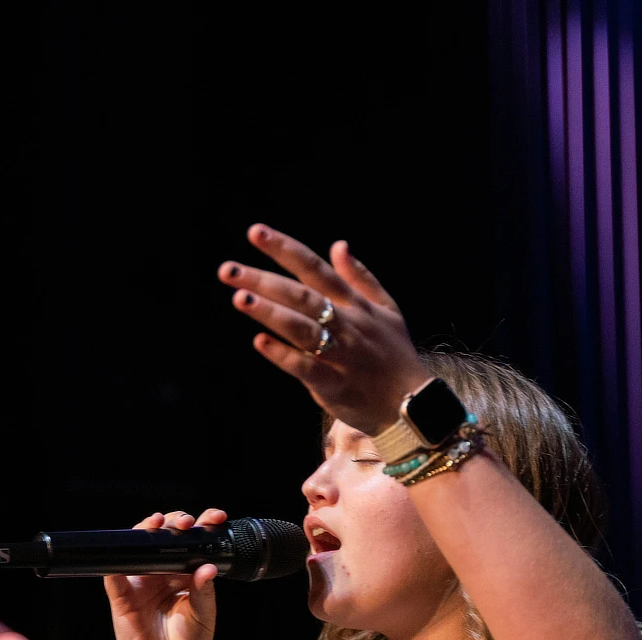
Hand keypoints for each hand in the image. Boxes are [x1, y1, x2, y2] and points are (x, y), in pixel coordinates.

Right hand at [101, 510, 222, 639]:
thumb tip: (208, 567)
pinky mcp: (122, 597)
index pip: (192, 544)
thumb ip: (205, 591)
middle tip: (187, 522)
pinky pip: (114, 575)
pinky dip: (116, 562)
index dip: (202, 527)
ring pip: (139, 548)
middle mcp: (162, 575)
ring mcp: (141, 583)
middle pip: (165, 538)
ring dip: (147, 531)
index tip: (216, 518)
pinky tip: (128, 550)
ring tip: (160, 524)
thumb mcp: (204, 617)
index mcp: (185, 576)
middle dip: (176, 523)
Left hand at [219, 225, 430, 434]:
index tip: (255, 232)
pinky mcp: (334, 385)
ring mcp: (341, 354)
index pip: (315, 268)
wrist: (414, 405)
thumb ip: (360, 277)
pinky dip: (283, 355)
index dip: (285, 248)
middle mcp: (347, 324)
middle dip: (264, 280)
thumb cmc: (395, 355)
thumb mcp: (387, 310)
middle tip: (227, 270)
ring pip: (302, 328)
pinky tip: (259, 342)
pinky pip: (306, 367)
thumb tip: (338, 244)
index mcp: (355, 304)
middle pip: (302, 296)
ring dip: (270, 312)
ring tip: (239, 298)